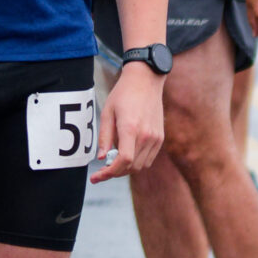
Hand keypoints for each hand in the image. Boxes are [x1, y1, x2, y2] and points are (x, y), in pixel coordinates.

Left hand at [91, 66, 164, 181]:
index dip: (109, 173)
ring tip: (114, 162)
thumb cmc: (123, 94)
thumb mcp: (107, 113)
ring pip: (141, 166)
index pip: (123, 160)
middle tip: (102, 170)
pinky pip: (149, 159)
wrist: (146, 80)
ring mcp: (155, 138)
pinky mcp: (160, 138)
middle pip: (132, 167)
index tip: (96, 177)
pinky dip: (137, 163)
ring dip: (126, 169)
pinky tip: (127, 155)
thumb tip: (102, 158)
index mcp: (130, 128)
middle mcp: (146, 135)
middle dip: (115, 173)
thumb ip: (105, 137)